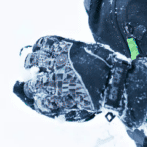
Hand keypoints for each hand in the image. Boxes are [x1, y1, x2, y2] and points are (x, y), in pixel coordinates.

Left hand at [13, 36, 146, 128]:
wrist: (118, 83)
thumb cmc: (108, 64)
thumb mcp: (89, 49)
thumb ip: (73, 50)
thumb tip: (59, 51)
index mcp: (67, 48)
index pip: (42, 44)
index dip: (36, 48)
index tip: (35, 52)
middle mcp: (59, 63)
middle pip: (33, 61)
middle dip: (28, 65)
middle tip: (28, 69)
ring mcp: (60, 82)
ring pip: (35, 84)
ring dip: (31, 86)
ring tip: (30, 88)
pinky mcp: (65, 99)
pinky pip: (46, 102)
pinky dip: (42, 102)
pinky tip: (42, 101)